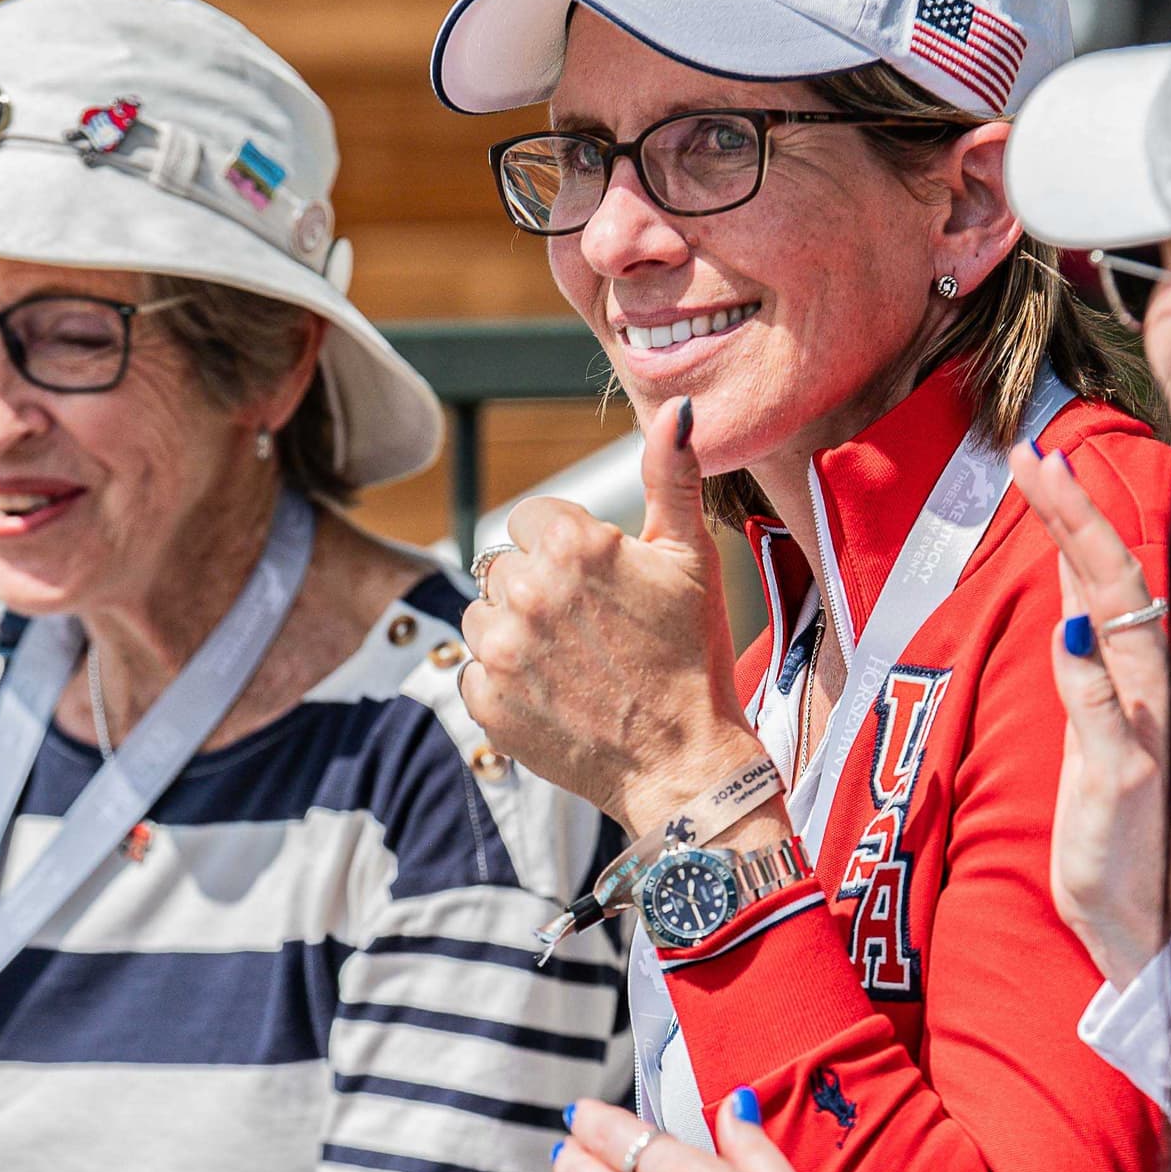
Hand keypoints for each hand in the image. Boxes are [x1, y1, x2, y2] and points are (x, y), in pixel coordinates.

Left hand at [459, 398, 765, 835]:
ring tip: (571, 664)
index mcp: (570, 543)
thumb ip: (672, 477)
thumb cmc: (693, 655)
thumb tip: (678, 409)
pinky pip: (476, 671)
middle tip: (590, 632)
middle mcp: (525, 590)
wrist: (684, 762)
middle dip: (538, 590)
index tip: (601, 588)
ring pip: (483, 617)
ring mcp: (500, 649)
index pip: (532, 520)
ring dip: (515, 634)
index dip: (567, 551)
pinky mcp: (485, 700)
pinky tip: (554, 696)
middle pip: (503, 567)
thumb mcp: (691, 557)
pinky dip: (507, 684)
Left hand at [1011, 446, 1170, 990]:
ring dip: (1083, 551)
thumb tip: (1073, 619)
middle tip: (1035, 454)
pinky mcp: (1126, 778)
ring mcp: (1143, 731)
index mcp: (1137, 684)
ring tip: (1047, 488)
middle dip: (1075, 513)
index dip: (1078, 523)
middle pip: (1118, 582)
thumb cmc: (1119, 840)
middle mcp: (1151, 694)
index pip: (1112, 586)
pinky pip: (1108, 711)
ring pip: (1121, 622)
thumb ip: (1089, 686)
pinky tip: (1071, 617)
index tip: (1040, 466)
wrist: (1142, 928)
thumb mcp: (1095, 748)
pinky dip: (1089, 666)